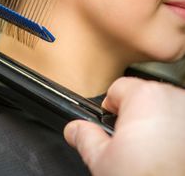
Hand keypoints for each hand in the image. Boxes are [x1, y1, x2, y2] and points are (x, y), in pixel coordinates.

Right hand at [64, 77, 184, 175]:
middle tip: (130, 145)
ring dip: (159, 124)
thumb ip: (84, 137)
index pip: (118, 87)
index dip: (109, 108)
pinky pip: (182, 125)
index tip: (110, 125)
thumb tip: (74, 130)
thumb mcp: (102, 161)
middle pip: (145, 97)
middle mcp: (174, 99)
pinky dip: (176, 136)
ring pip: (168, 111)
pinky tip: (170, 156)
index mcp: (146, 98)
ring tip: (152, 153)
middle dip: (136, 116)